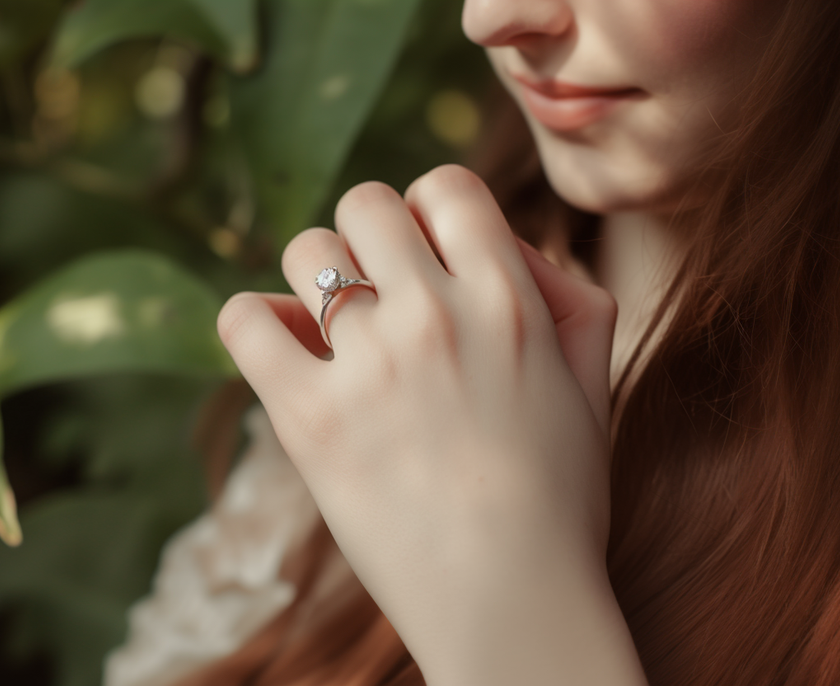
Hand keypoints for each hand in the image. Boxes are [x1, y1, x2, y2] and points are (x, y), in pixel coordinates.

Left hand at [217, 165, 633, 683]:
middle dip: (367, 239)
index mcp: (508, 300)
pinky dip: (253, 323)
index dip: (429, 216)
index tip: (425, 263)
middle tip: (376, 297)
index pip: (445, 188)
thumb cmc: (558, 501)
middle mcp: (435, 314)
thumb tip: (517, 251)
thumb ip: (572, 300)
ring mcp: (367, 363)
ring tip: (331, 333)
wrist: (510, 601)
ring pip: (304, 249)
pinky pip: (243, 320)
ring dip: (311, 279)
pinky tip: (285, 354)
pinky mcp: (307, 417)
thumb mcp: (596, 385)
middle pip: (365, 203)